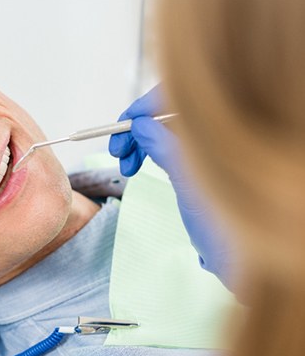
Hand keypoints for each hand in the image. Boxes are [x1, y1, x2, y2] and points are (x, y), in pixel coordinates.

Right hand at [109, 86, 234, 289]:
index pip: (178, 98)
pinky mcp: (199, 165)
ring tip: (126, 166)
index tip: (121, 127)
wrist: (237, 258)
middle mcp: (214, 134)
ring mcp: (206, 149)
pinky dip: (149, 152)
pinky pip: (168, 146)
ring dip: (140, 142)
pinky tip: (139, 164)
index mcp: (219, 131)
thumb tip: (140, 124)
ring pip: (165, 130)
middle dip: (138, 129)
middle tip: (117, 152)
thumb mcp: (188, 183)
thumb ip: (164, 147)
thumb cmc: (223, 225)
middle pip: (168, 113)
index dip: (145, 107)